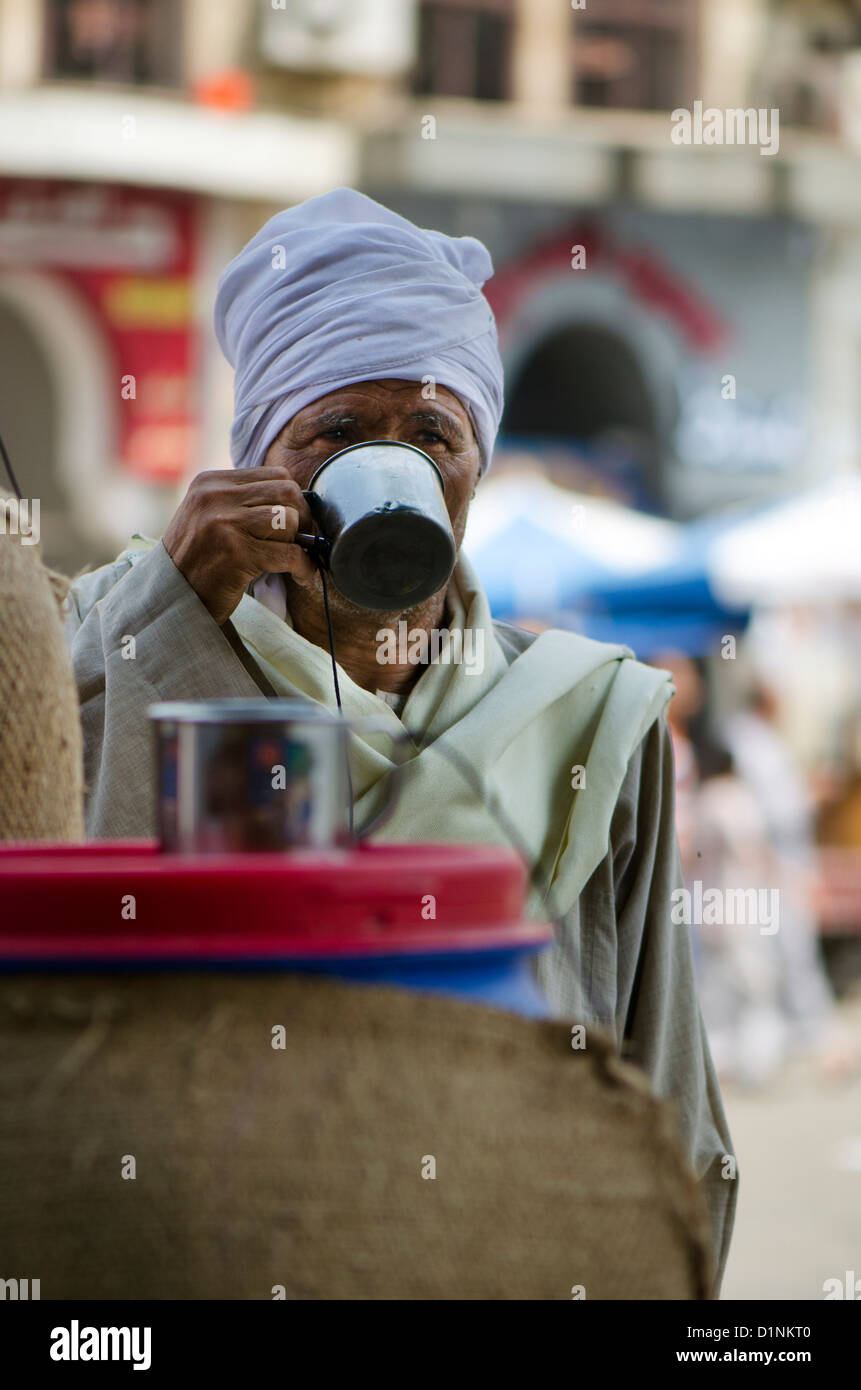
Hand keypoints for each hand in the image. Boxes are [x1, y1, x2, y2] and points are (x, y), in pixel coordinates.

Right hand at [162, 466, 317, 625]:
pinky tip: (301, 577)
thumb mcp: (207, 516)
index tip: (297, 521)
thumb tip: (296, 502)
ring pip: (289, 520)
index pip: (275, 475)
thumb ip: (241, 501)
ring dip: (301, 543)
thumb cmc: (196, 560)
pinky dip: (303, 567)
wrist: (171, 598)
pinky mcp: (237, 554)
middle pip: (287, 492)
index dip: (294, 500)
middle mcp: (215, 497)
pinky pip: (289, 554)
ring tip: (296, 560)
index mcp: (210, 482)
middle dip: (303, 518)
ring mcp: (225, 524)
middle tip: (303, 540)